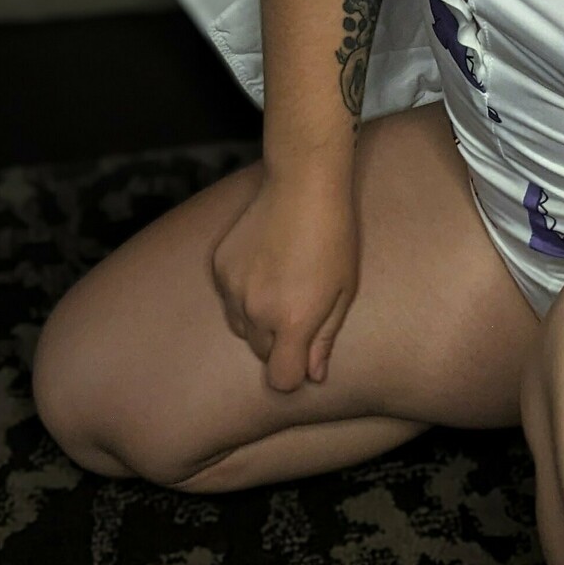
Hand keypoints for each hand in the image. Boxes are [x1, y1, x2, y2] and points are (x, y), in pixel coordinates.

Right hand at [211, 176, 358, 392]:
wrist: (303, 185)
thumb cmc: (334, 236)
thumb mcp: (344, 290)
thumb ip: (325, 337)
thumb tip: (314, 375)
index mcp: (293, 320)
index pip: (281, 379)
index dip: (294, 374)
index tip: (304, 358)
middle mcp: (257, 310)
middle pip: (262, 353)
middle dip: (280, 343)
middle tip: (301, 307)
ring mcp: (232, 288)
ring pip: (241, 327)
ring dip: (258, 320)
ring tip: (282, 285)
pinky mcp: (219, 267)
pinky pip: (228, 298)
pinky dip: (242, 293)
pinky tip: (264, 266)